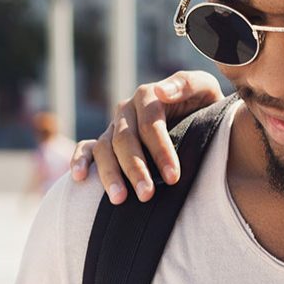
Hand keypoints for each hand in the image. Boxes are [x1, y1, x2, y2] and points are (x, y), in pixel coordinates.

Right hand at [70, 70, 223, 203]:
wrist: (197, 118)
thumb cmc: (203, 106)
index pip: (150, 125)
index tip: (173, 178)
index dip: (160, 151)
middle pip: (124, 140)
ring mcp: (113, 127)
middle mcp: (126, 111)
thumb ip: (186, 84)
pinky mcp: (104, 141)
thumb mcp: (204, 89)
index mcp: (148, 96)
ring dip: (109, 174)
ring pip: (104, 148)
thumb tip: (160, 91)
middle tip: (147, 195)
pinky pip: (86, 148)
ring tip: (119, 200)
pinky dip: (79, 160)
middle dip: (135, 169)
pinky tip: (79, 178)